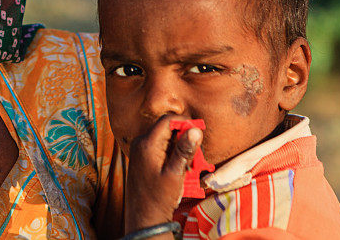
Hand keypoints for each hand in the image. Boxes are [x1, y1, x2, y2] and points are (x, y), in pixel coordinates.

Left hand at [124, 114, 202, 234]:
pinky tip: (180, 170)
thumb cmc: (158, 198)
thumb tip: (195, 129)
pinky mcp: (142, 157)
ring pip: (166, 139)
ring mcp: (140, 150)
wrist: (144, 217)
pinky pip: (161, 148)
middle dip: (184, 140)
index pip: (167, 121)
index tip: (199, 134)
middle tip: (195, 157)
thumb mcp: (175, 173)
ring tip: (188, 168)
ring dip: (180, 150)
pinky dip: (173, 155)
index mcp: (147, 144)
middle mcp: (140, 143)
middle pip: (167, 129)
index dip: (185, 123)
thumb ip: (184, 150)